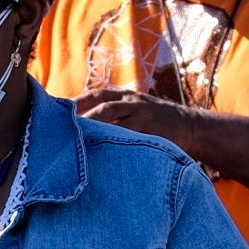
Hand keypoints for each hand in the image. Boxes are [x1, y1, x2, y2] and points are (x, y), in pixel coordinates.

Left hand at [72, 85, 201, 147]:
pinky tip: (101, 154)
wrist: (190, 126)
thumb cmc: (156, 122)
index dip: (78, 101)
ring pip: (115, 120)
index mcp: (126, 96)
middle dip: (83, 116)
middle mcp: (133, 102)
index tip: (58, 110)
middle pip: (104, 106)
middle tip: (63, 127)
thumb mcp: (136, 110)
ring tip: (77, 140)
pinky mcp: (152, 131)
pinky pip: (131, 137)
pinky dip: (116, 144)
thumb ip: (115, 114)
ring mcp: (143, 116)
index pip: (97, 95)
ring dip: (96, 128)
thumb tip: (84, 125)